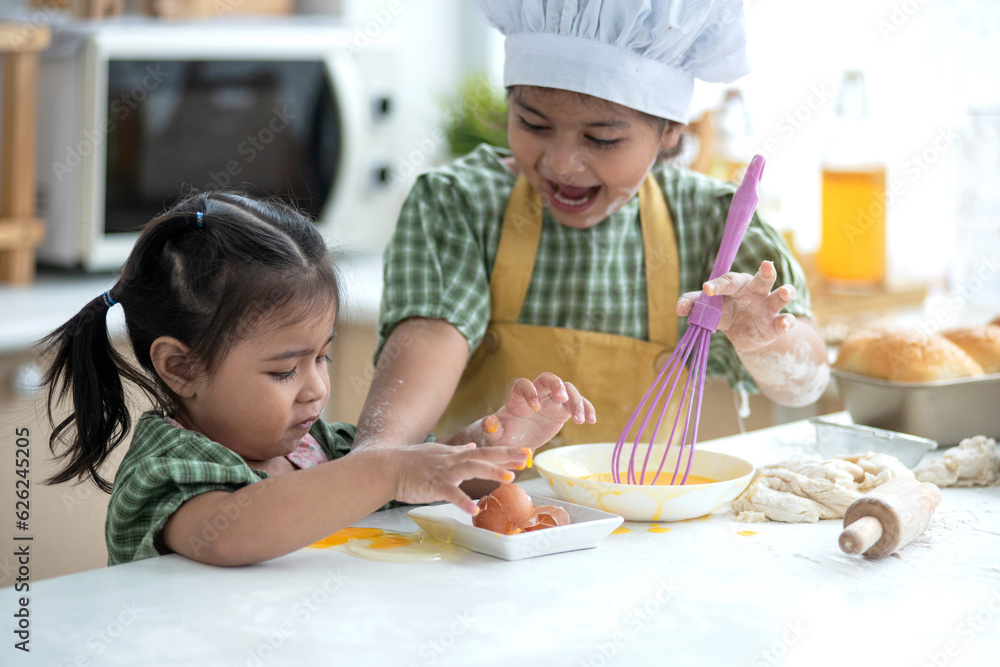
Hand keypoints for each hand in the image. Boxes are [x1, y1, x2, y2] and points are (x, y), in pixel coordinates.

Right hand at [386, 442, 528, 513]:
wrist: (386, 467)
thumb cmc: (411, 462)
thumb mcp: (438, 452)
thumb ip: (457, 450)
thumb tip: (472, 446)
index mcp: (455, 454)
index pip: (484, 452)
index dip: (505, 452)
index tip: (525, 452)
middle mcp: (452, 459)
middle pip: (483, 455)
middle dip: (506, 456)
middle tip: (525, 458)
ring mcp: (443, 471)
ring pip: (470, 468)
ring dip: (490, 471)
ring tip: (509, 478)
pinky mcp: (432, 485)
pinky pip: (449, 493)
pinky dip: (461, 501)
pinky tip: (474, 510)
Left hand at [480, 372, 595, 449]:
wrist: (516, 443)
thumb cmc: (505, 437)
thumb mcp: (496, 437)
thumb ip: (492, 429)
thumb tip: (490, 422)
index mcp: (518, 399)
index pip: (523, 385)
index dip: (530, 392)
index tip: (535, 408)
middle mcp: (536, 395)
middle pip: (547, 379)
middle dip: (556, 385)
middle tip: (562, 397)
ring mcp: (551, 401)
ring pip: (567, 389)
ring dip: (575, 400)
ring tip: (580, 420)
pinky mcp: (563, 410)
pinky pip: (578, 403)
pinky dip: (586, 408)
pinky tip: (592, 421)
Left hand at [676, 260, 796, 351]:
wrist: (742, 334)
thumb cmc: (724, 311)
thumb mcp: (707, 307)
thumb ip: (692, 303)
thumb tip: (679, 310)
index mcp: (737, 285)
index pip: (728, 281)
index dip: (717, 285)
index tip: (706, 289)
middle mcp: (756, 292)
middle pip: (763, 278)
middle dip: (766, 272)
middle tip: (766, 264)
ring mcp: (768, 307)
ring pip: (780, 296)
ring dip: (784, 292)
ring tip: (785, 291)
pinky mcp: (775, 325)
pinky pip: (784, 321)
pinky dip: (787, 322)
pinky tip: (785, 323)